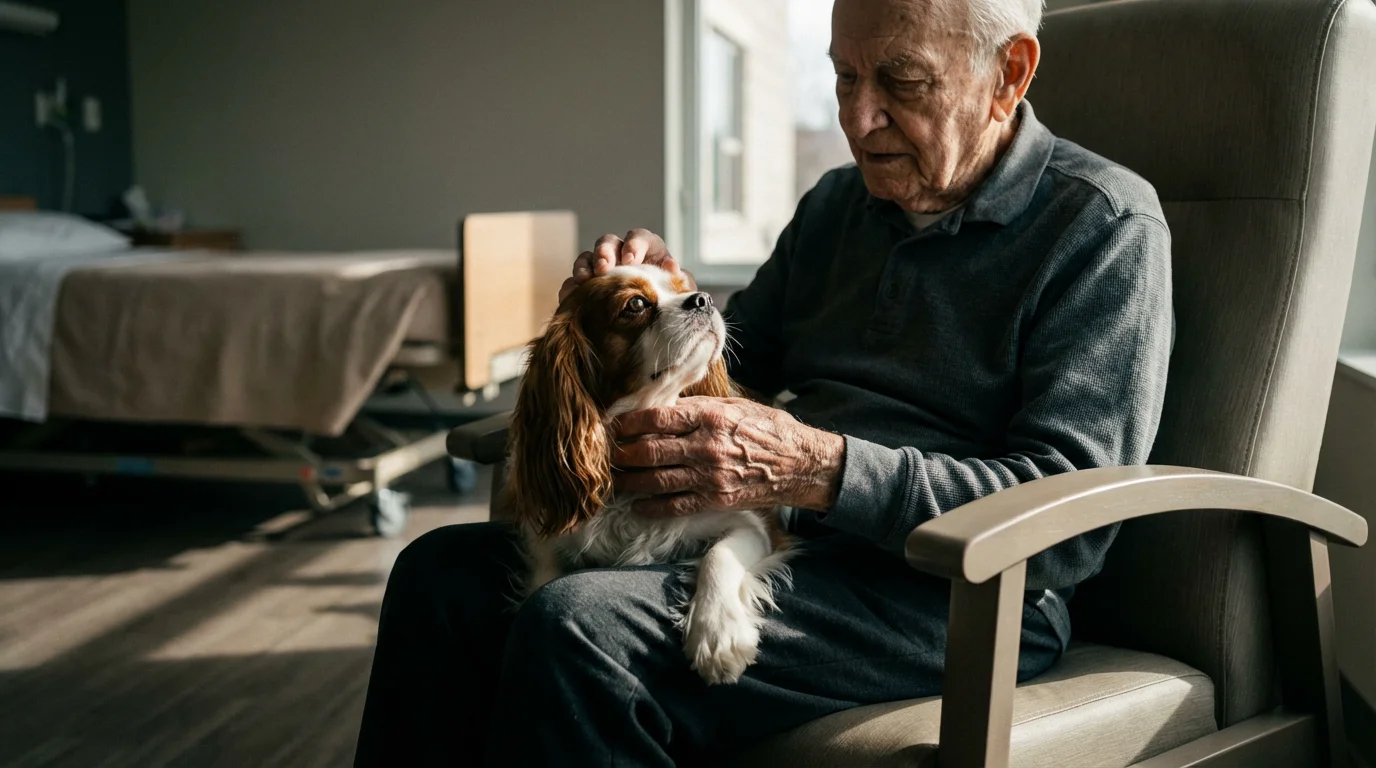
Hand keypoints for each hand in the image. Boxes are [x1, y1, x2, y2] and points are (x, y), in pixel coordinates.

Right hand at [559, 229, 694, 301]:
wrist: (657, 328)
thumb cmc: (670, 303)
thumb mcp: (678, 292)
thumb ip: (679, 280)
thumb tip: (672, 268)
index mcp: (647, 251)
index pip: (639, 237)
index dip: (634, 244)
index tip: (631, 260)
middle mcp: (621, 256)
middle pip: (609, 242)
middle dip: (604, 252)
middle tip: (604, 268)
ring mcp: (602, 271)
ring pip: (587, 258)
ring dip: (585, 266)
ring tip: (584, 279)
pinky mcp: (588, 288)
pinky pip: (574, 282)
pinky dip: (571, 287)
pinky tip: (571, 295)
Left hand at [612, 397, 844, 517]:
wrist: (801, 465)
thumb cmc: (769, 429)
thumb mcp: (737, 406)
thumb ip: (701, 407)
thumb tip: (665, 405)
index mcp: (711, 417)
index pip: (658, 418)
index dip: (630, 423)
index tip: (615, 425)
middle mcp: (706, 447)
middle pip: (650, 451)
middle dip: (622, 453)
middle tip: (607, 454)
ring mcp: (710, 477)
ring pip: (656, 480)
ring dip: (629, 481)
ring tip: (614, 479)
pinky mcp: (715, 500)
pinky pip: (674, 506)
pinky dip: (651, 506)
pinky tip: (637, 504)